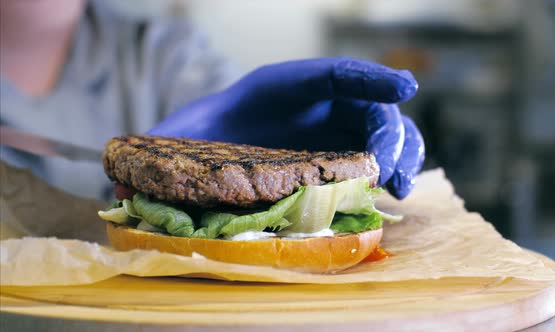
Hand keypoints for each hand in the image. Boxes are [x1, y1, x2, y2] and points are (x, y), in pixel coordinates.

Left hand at [149, 58, 424, 198]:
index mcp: (285, 86)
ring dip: (402, 156)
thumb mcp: (182, 135)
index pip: (335, 74)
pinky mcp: (343, 157)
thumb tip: (122, 192)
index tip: (404, 86)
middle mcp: (319, 106)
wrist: (221, 142)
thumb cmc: (206, 133)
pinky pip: (378, 160)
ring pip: (385, 134)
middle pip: (370, 108)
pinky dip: (393, 172)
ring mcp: (335, 130)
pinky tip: (393, 194)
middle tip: (386, 163)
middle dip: (388, 132)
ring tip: (399, 186)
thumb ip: (161, 152)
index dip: (370, 77)